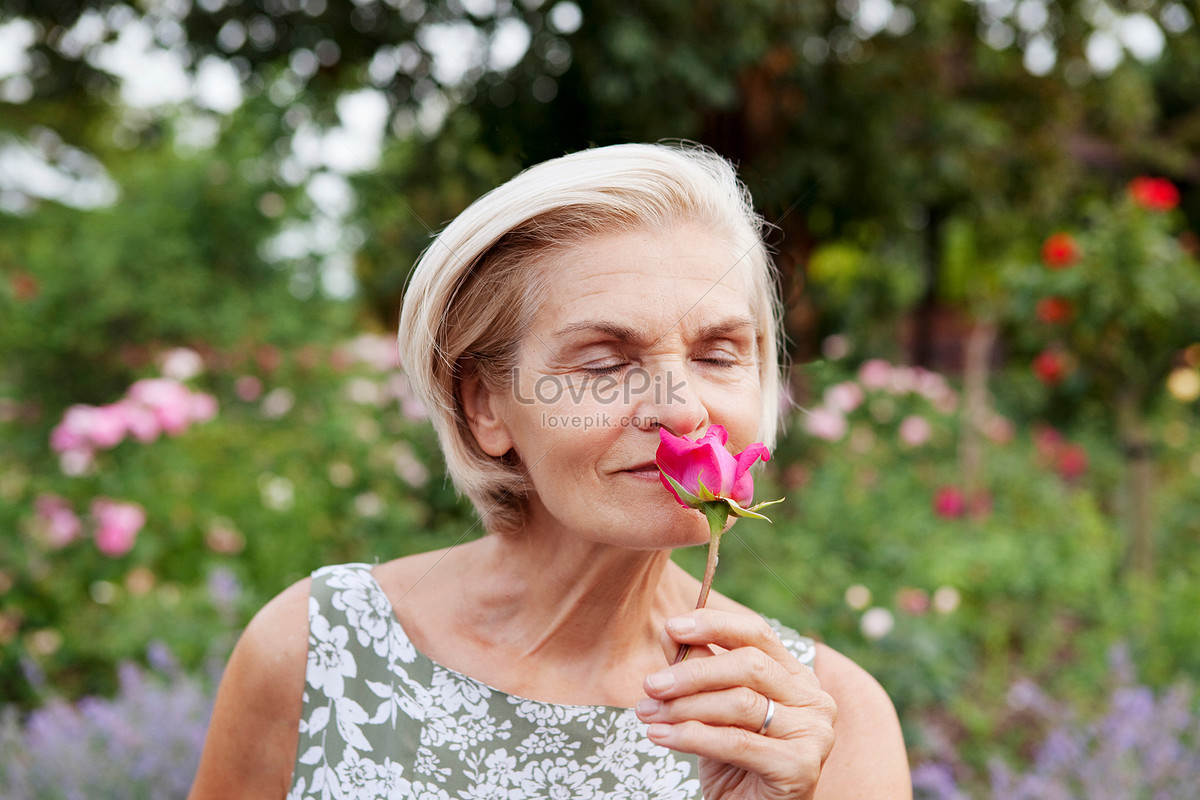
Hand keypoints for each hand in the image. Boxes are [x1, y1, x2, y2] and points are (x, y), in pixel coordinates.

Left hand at [635, 609, 836, 799]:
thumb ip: (699, 670)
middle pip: (749, 665)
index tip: (672, 627)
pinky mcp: (801, 767)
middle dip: (692, 672)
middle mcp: (814, 700)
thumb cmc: (733, 762)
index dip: (714, 625)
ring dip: (685, 707)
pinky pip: (737, 742)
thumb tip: (670, 632)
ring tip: (648, 713)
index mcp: (797, 678)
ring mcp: (814, 733)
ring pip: (740, 703)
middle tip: (651, 684)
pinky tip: (660, 736)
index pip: (757, 634)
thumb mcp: (712, 710)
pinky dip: (691, 736)